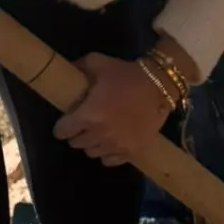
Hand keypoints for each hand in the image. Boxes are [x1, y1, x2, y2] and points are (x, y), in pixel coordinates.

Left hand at [54, 53, 172, 166]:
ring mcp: (116, 146)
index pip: (62, 131)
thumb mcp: (100, 63)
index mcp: (87, 115)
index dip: (62, 125)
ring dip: (93, 143)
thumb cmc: (128, 74)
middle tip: (85, 123)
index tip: (68, 119)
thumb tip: (68, 71)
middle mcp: (99, 135)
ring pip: (92, 152)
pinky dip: (108, 153)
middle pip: (76, 143)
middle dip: (78, 133)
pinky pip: (109, 160)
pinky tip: (112, 142)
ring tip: (100, 132)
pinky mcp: (131, 151)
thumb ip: (80, 67)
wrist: (161, 84)